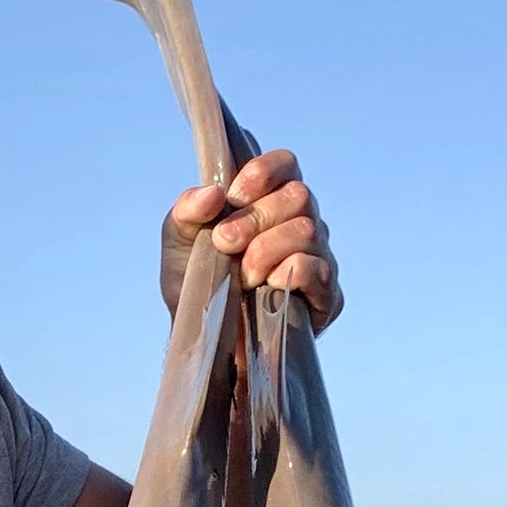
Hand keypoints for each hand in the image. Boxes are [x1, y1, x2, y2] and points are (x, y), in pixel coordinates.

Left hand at [161, 150, 342, 333]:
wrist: (204, 341)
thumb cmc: (196, 286)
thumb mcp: (180, 245)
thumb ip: (187, 211)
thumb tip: (211, 193)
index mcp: (270, 202)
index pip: (286, 165)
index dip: (264, 172)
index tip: (235, 196)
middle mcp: (300, 224)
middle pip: (298, 196)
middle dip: (255, 218)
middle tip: (223, 244)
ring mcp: (318, 258)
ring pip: (308, 230)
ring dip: (266, 250)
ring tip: (242, 276)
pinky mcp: (326, 296)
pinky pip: (319, 270)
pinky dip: (290, 272)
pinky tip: (267, 286)